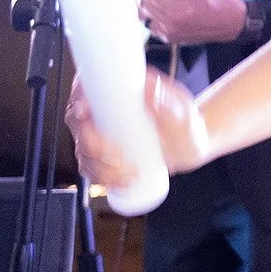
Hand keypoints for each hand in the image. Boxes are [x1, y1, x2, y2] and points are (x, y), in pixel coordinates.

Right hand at [65, 70, 210, 185]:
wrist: (194, 144)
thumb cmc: (187, 121)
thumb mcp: (183, 110)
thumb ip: (169, 100)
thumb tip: (151, 87)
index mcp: (120, 94)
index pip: (86, 92)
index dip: (77, 102)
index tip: (84, 114)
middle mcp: (107, 114)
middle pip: (79, 128)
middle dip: (91, 147)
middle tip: (118, 157)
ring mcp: (105, 136)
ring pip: (84, 153)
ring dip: (99, 169)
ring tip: (130, 174)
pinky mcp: (108, 157)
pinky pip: (92, 170)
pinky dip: (102, 180)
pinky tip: (121, 183)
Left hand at [139, 0, 247, 45]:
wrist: (233, 23)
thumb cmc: (220, 0)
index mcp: (178, 13)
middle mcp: (170, 26)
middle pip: (142, 5)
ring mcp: (168, 34)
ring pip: (141, 17)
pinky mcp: (170, 37)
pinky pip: (149, 25)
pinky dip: (145, 11)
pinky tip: (147, 1)